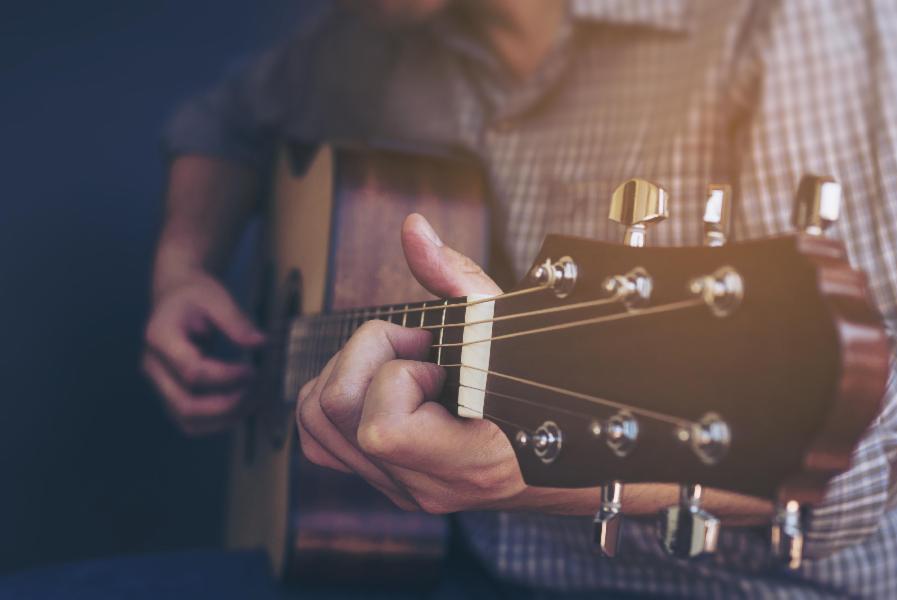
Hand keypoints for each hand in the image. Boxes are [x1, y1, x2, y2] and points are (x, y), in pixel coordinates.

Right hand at [143, 272, 264, 434]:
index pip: (191, 371)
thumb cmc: (195, 296)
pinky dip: (219, 421)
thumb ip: (236, 321)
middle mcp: (153, 366)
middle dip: (227, 406)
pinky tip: (243, 407)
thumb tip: (260, 343)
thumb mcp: (216, 297)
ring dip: (225, 418)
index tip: (253, 370)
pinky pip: (192, 421)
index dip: (226, 377)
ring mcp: (159, 384)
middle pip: (185, 404)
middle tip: (258, 392)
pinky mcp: (170, 394)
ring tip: (256, 401)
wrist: (175, 297)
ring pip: (188, 420)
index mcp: (159, 337)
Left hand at [296, 214, 529, 512]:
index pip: (382, 430)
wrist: (557, 450)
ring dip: (350, 370)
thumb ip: (455, 277)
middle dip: (368, 354)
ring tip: (399, 361)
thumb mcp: (505, 325)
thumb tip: (412, 229)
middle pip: (335, 409)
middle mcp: (425, 485)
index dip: (399, 376)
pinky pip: (319, 438)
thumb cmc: (541, 383)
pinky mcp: (384, 479)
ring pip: (315, 420)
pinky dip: (333, 397)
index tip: (437, 358)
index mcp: (467, 461)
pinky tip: (378, 380)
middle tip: (416, 345)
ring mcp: (400, 487)